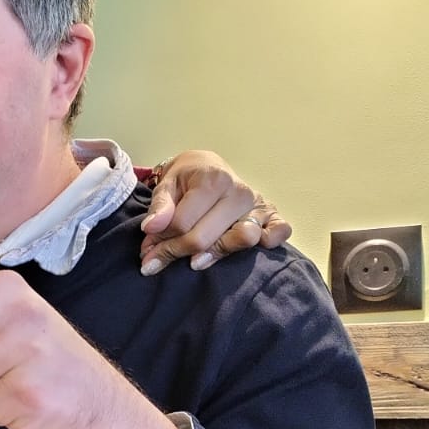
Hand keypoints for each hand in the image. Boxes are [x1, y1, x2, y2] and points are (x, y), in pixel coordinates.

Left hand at [139, 151, 291, 274]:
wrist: (208, 167)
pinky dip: (270, 240)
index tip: (147, 249)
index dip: (160, 240)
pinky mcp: (271, 215)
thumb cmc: (187, 179)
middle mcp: (239, 192)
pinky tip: (248, 248)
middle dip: (175, 252)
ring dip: (213, 254)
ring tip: (193, 261)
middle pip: (205, 237)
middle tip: (155, 261)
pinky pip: (280, 230)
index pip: (182, 223)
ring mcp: (257, 205)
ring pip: (240, 239)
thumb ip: (159, 207)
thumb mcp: (166, 186)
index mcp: (212, 180)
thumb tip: (151, 229)